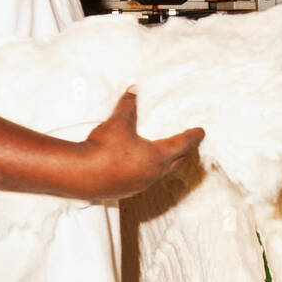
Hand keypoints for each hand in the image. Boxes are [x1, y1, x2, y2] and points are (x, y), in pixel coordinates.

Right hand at [79, 90, 204, 199]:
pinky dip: (148, 170)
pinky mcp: (127, 191)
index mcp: (157, 157)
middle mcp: (153, 174)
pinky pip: (144, 179)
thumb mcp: (118, 122)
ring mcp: (141, 185)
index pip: (182, 145)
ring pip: (159, 173)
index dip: (193, 137)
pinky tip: (139, 166)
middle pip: (175, 162)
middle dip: (182, 152)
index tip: (201, 132)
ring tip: (165, 154)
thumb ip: (128, 105)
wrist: (80, 174)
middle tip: (187, 143)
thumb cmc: (104, 147)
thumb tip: (134, 90)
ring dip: (165, 163)